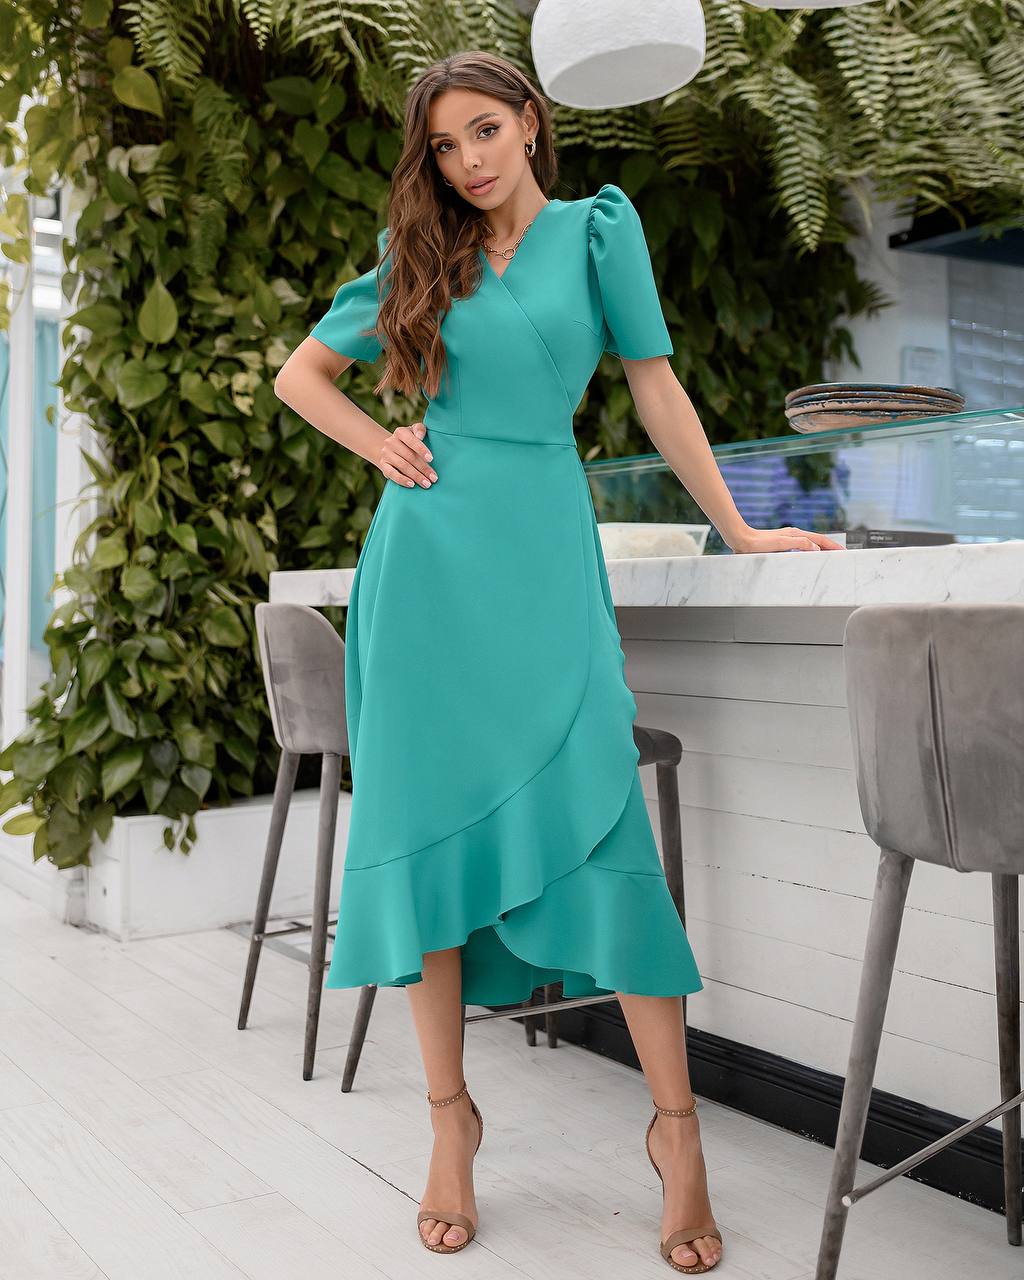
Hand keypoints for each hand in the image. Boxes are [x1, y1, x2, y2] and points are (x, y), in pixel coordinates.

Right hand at [375, 423, 437, 488]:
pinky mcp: (383, 465)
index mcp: (401, 432)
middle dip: (423, 468)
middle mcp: (391, 442)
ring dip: (416, 476)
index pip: (411, 440)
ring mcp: (386, 454)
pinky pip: (392, 473)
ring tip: (426, 484)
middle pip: (409, 456)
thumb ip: (420, 429)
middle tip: (434, 478)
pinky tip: (411, 484)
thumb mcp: (415, 431)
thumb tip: (420, 436)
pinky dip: (402, 480)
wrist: (391, 449)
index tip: (431, 459)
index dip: (421, 449)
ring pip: (403, 466)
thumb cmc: (410, 440)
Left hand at [726, 523, 846, 553]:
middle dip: (830, 546)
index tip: (843, 551)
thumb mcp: (780, 544)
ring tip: (829, 555)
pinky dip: (809, 550)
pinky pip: (801, 547)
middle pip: (817, 540)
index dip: (832, 545)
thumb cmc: (758, 543)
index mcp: (796, 534)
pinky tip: (808, 555)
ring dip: (820, 548)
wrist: (741, 540)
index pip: (819, 540)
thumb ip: (799, 544)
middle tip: (841, 554)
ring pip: (809, 543)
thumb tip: (816, 548)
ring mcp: (788, 539)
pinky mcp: (781, 544)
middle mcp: (793, 535)